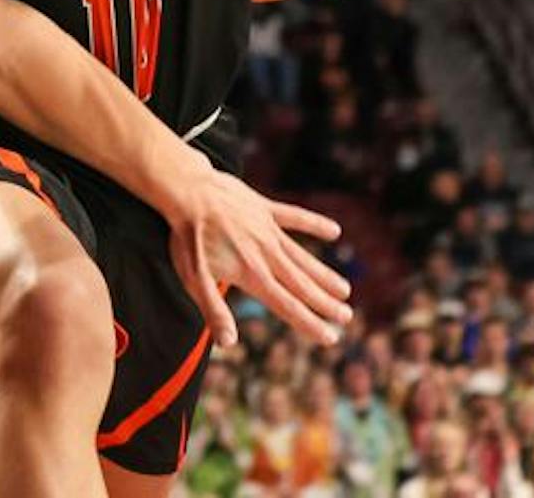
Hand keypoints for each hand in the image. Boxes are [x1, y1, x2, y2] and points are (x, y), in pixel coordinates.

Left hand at [165, 169, 349, 347]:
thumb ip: (214, 310)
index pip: (287, 306)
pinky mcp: (265, 208)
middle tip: (346, 316)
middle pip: (301, 284)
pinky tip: (334, 230)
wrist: (186, 190)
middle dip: (325, 302)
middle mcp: (266, 254)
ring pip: (302, 257)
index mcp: (251, 274)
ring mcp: (268, 230)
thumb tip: (228, 343)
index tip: (331, 338)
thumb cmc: (187, 237)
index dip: (310, 323)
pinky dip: (314, 223)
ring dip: (324, 274)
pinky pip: (295, 217)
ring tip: (344, 289)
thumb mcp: (194, 279)